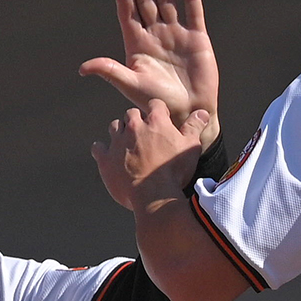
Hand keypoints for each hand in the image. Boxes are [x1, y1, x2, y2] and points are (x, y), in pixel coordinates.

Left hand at [80, 0, 221, 125]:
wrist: (188, 113)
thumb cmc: (157, 102)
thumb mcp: (131, 85)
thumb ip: (110, 71)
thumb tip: (83, 68)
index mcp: (137, 44)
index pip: (128, 14)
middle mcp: (155, 35)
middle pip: (146, 2)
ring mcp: (176, 34)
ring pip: (167, 2)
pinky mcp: (197, 38)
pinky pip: (193, 12)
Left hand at [91, 99, 212, 211]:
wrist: (154, 195)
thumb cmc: (174, 171)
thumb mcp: (191, 147)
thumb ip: (194, 127)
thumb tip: (202, 112)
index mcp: (156, 121)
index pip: (155, 104)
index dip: (158, 112)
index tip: (161, 120)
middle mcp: (134, 127)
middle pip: (132, 114)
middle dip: (138, 121)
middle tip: (145, 135)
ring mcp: (117, 142)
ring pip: (115, 127)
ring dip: (120, 132)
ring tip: (128, 143)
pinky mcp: (106, 159)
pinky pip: (99, 147)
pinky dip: (103, 149)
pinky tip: (109, 155)